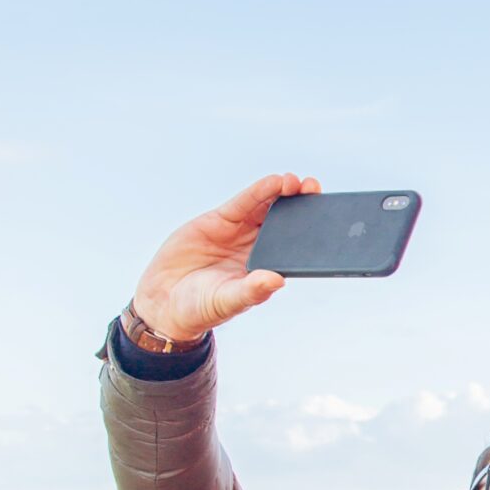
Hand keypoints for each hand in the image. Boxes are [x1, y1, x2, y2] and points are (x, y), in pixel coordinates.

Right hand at [131, 172, 320, 344]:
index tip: (326, 219)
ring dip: (282, 193)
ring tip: (295, 183)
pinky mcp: (220, 220)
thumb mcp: (227, 301)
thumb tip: (277, 280)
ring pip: (267, 207)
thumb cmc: (200, 307)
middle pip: (286, 221)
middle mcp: (258, 247)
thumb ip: (250, 291)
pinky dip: (258, 192)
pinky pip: (243, 203)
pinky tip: (273, 182)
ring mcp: (240, 232)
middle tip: (314, 190)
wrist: (163, 300)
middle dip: (301, 205)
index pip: (295, 247)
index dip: (311, 232)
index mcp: (267, 268)